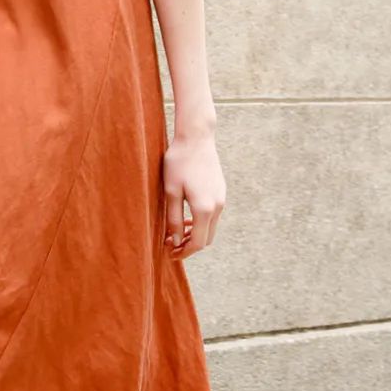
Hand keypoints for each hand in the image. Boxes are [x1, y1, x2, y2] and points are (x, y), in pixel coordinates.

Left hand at [163, 126, 225, 254]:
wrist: (196, 136)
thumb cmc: (179, 162)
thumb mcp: (171, 192)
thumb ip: (174, 219)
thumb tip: (175, 242)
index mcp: (205, 209)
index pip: (197, 243)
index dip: (183, 252)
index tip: (169, 253)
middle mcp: (217, 206)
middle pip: (206, 239)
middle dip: (189, 246)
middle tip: (170, 245)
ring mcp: (221, 199)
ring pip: (210, 228)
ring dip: (195, 234)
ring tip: (176, 232)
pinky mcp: (221, 191)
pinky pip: (213, 215)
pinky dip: (201, 223)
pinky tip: (186, 217)